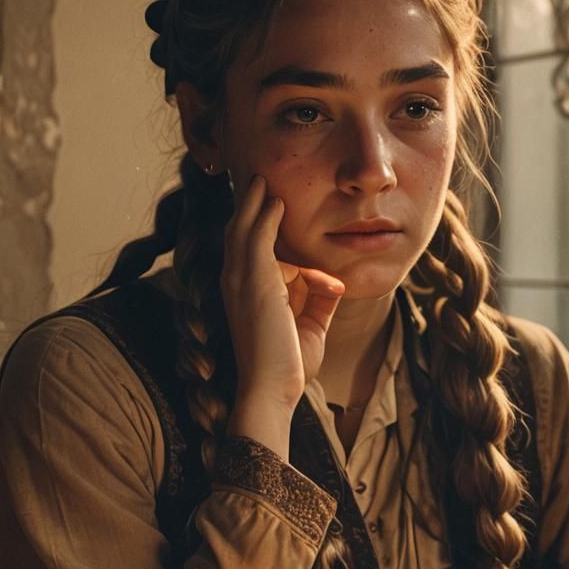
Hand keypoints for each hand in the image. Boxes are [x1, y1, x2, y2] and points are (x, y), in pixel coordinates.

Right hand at [221, 176, 343, 450]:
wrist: (272, 389)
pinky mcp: (253, 282)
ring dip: (254, 203)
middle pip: (239, 232)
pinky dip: (264, 217)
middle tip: (257, 179)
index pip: (256, 253)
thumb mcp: (310, 323)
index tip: (278, 214)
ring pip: (244, 229)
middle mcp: (235, 283)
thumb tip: (332, 280)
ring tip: (263, 179)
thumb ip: (319, 298)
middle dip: (249, 206)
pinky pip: (256, 239)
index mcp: (245, 293)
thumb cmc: (288, 364)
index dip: (272, 236)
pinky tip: (275, 202)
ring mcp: (240, 281)